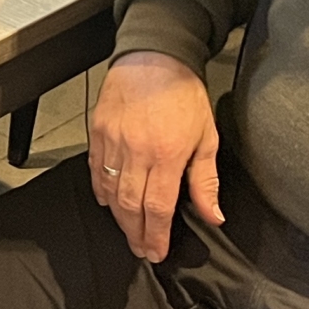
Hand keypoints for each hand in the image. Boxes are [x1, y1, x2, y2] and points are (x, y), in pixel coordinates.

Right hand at [88, 52, 221, 263]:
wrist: (154, 56)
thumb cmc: (184, 94)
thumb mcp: (207, 137)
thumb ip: (206, 180)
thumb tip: (213, 216)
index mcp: (167, 155)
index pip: (158, 208)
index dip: (156, 235)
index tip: (156, 252)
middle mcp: (136, 152)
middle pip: (131, 205)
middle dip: (136, 233)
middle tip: (141, 250)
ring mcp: (113, 141)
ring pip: (110, 191)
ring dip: (118, 217)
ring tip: (128, 231)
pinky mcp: (98, 131)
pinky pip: (95, 169)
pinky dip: (100, 190)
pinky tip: (107, 202)